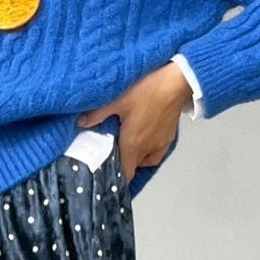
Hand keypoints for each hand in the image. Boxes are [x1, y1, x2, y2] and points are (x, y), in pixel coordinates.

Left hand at [75, 63, 192, 184]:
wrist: (176, 81)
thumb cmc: (149, 89)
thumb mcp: (117, 100)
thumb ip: (97, 114)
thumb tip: (82, 122)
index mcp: (133, 144)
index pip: (125, 174)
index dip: (116, 179)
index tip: (107, 175)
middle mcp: (147, 148)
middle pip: (133, 167)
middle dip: (122, 164)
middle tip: (111, 153)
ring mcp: (159, 144)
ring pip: (144, 161)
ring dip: (134, 158)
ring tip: (126, 147)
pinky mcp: (168, 138)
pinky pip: (156, 153)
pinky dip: (148, 152)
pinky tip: (143, 142)